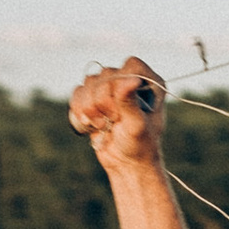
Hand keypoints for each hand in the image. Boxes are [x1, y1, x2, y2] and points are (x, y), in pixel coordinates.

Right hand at [69, 56, 168, 178]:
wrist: (126, 163)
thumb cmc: (139, 147)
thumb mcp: (136, 125)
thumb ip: (130, 102)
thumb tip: (132, 79)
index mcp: (150, 83)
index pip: (132, 64)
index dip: (121, 83)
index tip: (123, 107)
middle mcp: (131, 81)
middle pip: (105, 73)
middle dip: (104, 102)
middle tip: (114, 121)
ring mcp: (111, 89)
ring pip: (88, 82)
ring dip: (90, 108)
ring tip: (103, 125)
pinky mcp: (94, 98)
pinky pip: (77, 92)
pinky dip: (79, 110)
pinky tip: (90, 124)